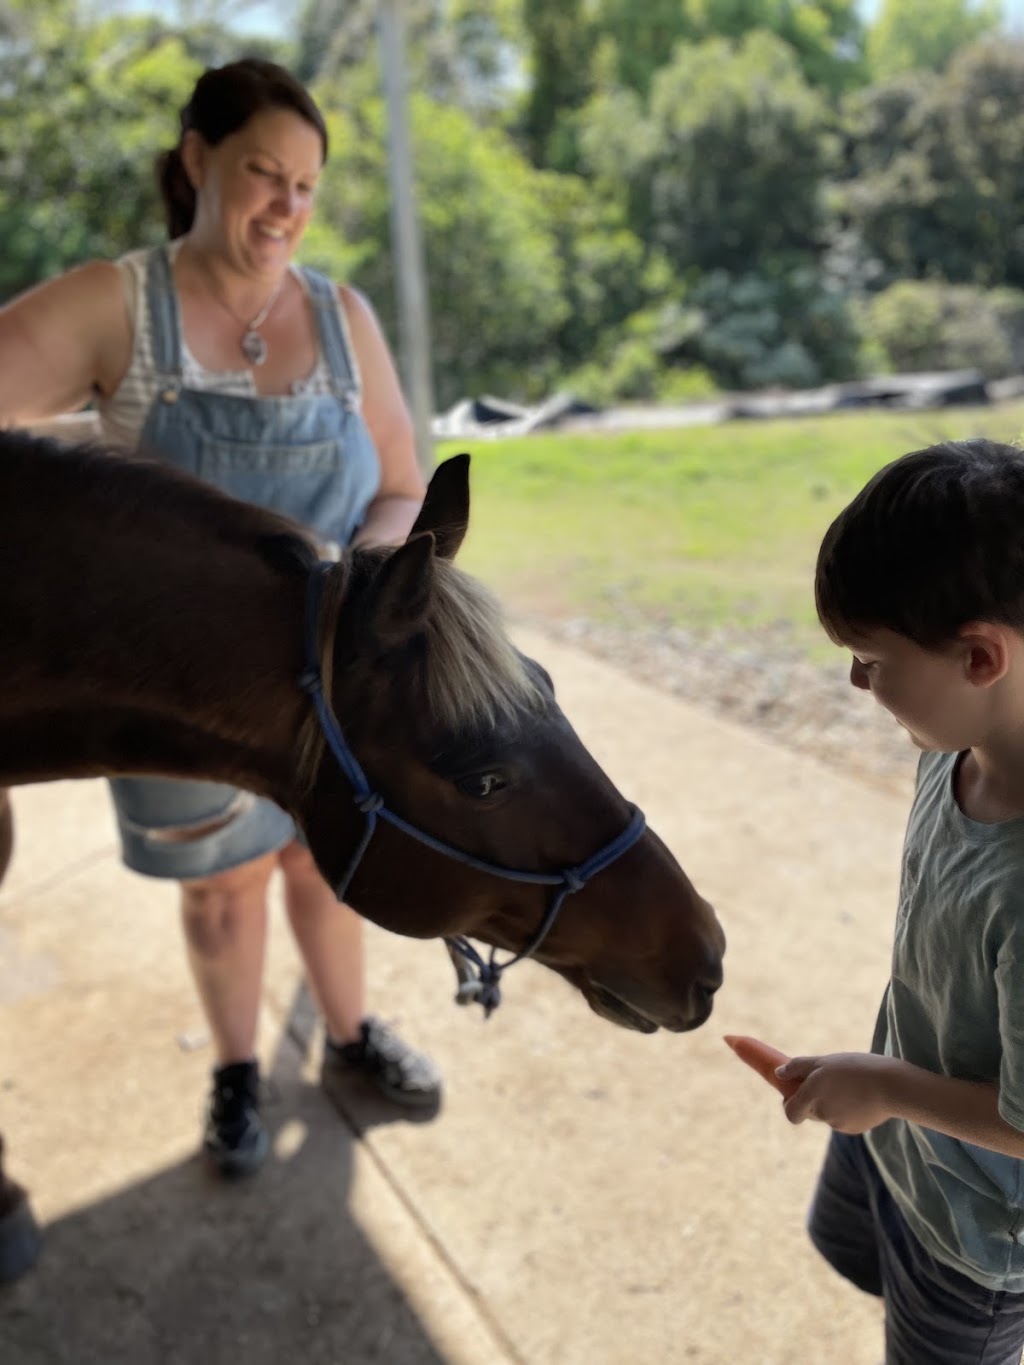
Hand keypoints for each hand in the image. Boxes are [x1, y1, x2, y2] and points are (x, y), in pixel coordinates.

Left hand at [777, 1052, 897, 1133]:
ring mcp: (839, 1124)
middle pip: (808, 1111)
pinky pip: (843, 1118)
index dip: (789, 1103)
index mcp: (811, 1095)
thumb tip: (778, 1073)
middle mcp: (822, 1113)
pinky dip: (847, 1109)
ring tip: (849, 1084)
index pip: (790, 1112)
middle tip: (826, 1081)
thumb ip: (798, 1067)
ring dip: (831, 1101)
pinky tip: (860, 1096)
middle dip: (812, 1099)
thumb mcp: (825, 1061)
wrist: (892, 1087)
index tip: (796, 1090)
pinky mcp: (855, 1128)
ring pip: (827, 1114)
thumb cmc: (856, 1069)